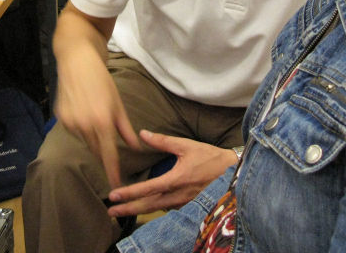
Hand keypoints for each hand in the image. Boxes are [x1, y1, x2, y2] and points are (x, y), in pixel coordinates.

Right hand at [54, 49, 140, 188]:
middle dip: (104, 154)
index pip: (108, 154)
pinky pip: (75, 131)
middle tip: (112, 154)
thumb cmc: (102, 80)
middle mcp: (84, 125)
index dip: (113, 171)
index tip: (117, 185)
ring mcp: (70, 122)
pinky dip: (82, 128)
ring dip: (93, 139)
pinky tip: (84, 113)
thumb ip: (126, 129)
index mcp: (102, 121)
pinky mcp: (61, 118)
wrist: (77, 62)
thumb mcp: (118, 104)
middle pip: (96, 150)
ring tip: (97, 120)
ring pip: (86, 141)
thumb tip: (136, 147)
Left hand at [106, 130, 238, 216]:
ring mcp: (184, 203)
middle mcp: (178, 195)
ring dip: (139, 211)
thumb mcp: (186, 146)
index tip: (114, 195)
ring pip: (157, 210)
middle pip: (148, 206)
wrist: (234, 173)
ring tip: (122, 212)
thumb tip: (144, 133)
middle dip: (128, 209)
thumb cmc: (210, 158)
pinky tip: (144, 209)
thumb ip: (163, 141)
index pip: (147, 189)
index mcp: (176, 180)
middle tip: (111, 212)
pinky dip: (153, 210)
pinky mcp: (188, 205)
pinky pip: (167, 210)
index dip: (129, 193)